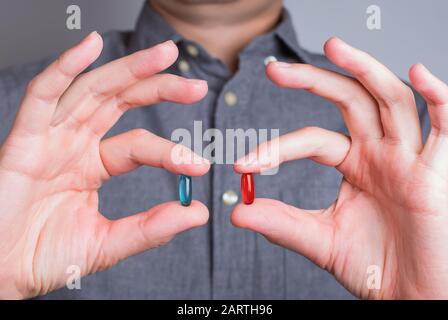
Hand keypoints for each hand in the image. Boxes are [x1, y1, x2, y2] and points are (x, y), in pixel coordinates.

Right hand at [0, 32, 209, 298]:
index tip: (200, 165)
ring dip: (128, 69)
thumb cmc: (45, 257)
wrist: (1, 275)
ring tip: (164, 54)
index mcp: (92, 165)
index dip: (171, 151)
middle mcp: (73, 144)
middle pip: (121, 102)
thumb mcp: (108, 241)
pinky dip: (64, 69)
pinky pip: (42, 97)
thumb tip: (197, 212)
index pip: (139, 145)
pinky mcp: (23, 141)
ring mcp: (50, 139)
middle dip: (158, 87)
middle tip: (197, 84)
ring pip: (92, 91)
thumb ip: (151, 227)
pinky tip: (90, 46)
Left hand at [232, 37, 447, 298]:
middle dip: (315, 79)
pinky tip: (416, 73)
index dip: (277, 148)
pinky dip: (436, 97)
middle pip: (350, 100)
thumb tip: (237, 210)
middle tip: (275, 69)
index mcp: (355, 164)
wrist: (410, 296)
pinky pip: (443, 126)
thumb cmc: (372, 266)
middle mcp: (381, 152)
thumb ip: (281, 223)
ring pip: (390, 100)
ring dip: (365, 70)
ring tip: (334, 45)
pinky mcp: (437, 172)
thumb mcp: (319, 239)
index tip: (243, 164)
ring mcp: (409, 158)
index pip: (312, 140)